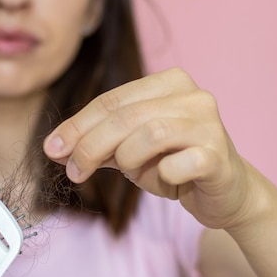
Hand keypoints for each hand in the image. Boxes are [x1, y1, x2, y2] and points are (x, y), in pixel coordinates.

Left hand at [43, 67, 257, 230]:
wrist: (225, 192)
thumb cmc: (173, 164)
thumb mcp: (128, 152)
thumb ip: (96, 145)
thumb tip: (54, 148)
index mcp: (168, 83)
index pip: (111, 100)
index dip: (77, 125)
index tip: (51, 148)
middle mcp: (192, 96)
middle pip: (125, 116)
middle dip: (90, 146)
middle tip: (73, 172)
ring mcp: (209, 123)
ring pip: (150, 134)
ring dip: (128, 159)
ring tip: (132, 174)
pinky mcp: (219, 155)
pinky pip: (179, 163)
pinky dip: (163, 175)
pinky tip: (167, 178)